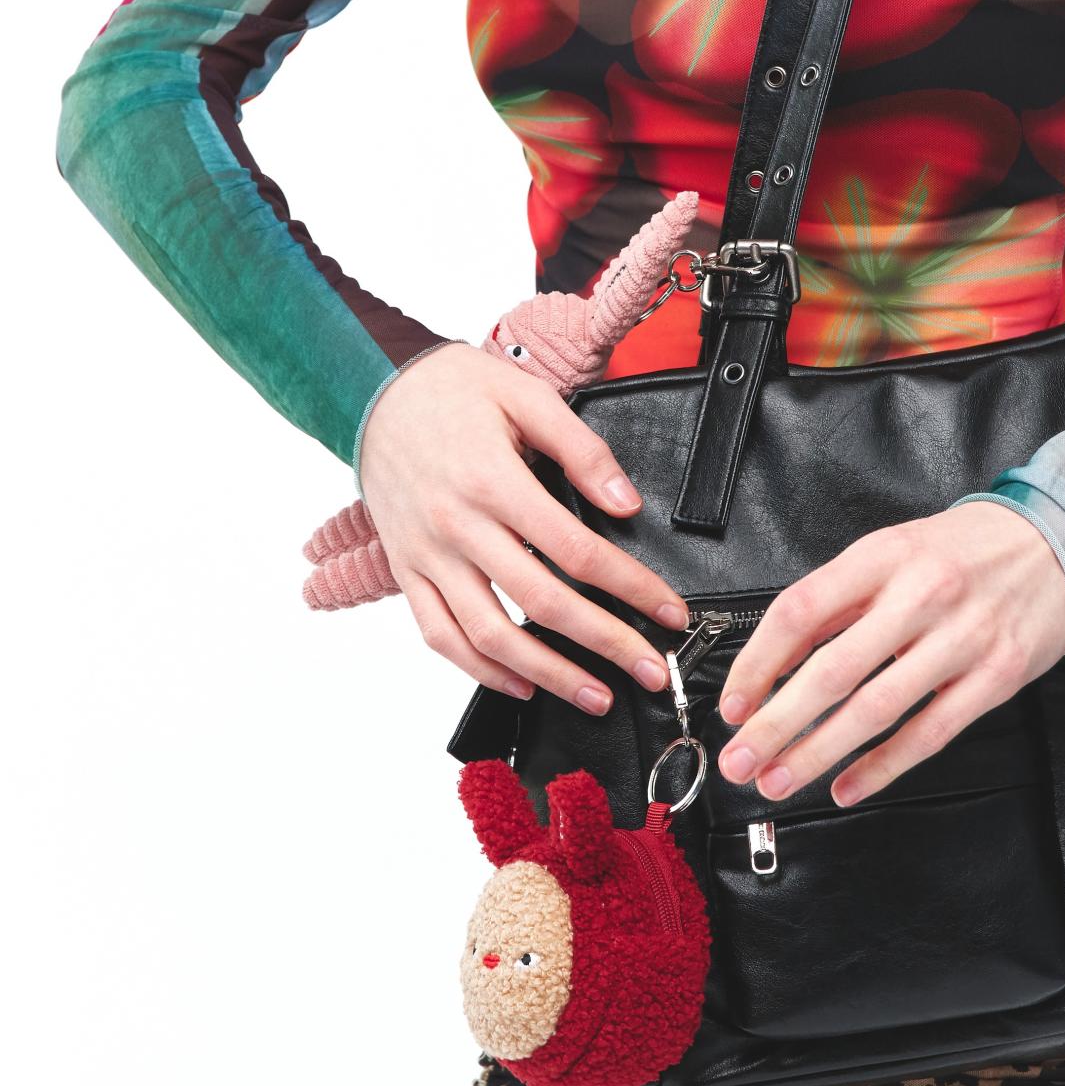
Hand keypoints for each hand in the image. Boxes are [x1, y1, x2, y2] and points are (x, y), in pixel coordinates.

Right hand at [358, 341, 689, 713]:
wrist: (374, 389)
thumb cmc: (456, 390)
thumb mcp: (529, 398)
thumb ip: (583, 451)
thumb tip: (626, 505)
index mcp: (495, 482)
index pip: (579, 552)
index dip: (631, 588)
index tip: (668, 612)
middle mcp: (458, 527)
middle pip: (542, 602)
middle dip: (605, 644)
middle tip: (650, 671)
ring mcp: (428, 555)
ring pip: (489, 634)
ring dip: (548, 674)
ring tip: (595, 696)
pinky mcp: (406, 571)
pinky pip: (439, 634)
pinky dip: (479, 669)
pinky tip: (522, 685)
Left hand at [712, 501, 1064, 807]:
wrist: (1052, 542)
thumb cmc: (961, 552)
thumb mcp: (892, 551)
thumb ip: (838, 599)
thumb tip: (772, 660)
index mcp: (884, 556)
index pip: (802, 611)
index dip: (759, 664)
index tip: (734, 705)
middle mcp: (922, 594)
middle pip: (833, 670)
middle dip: (776, 724)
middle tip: (740, 760)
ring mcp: (963, 638)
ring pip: (877, 709)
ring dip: (819, 752)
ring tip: (779, 780)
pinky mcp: (996, 676)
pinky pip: (929, 732)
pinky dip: (882, 767)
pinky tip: (847, 785)